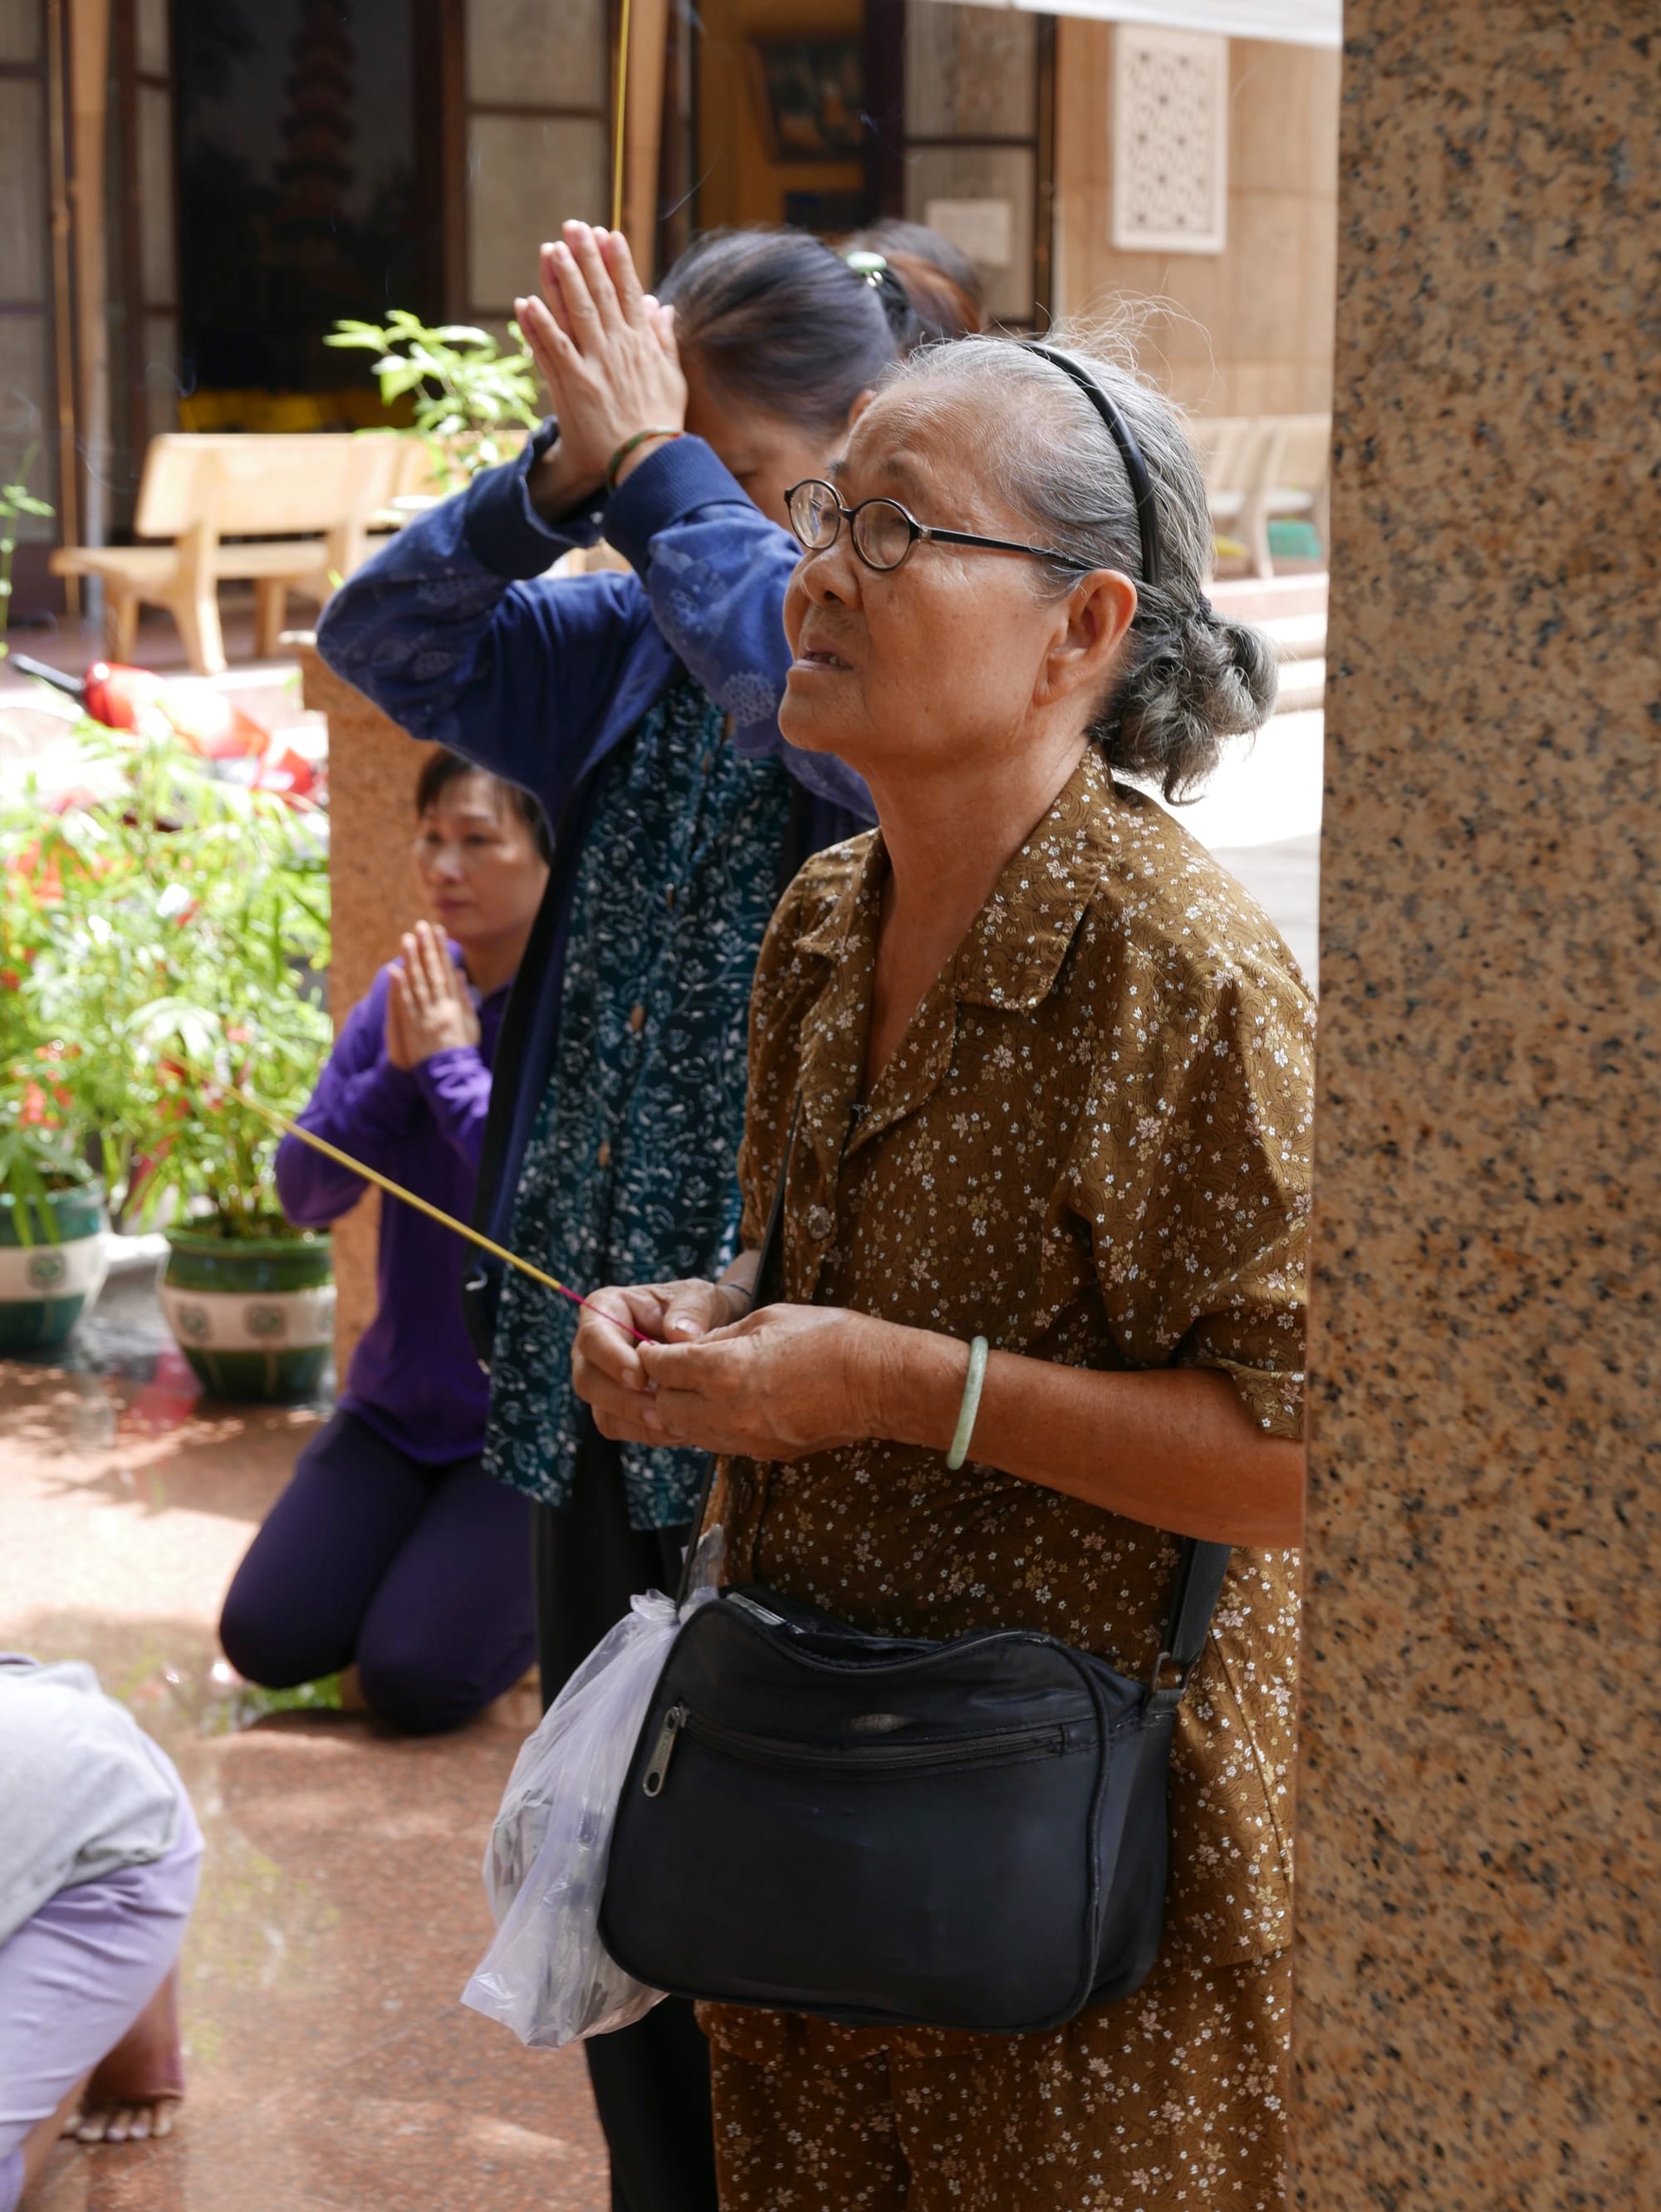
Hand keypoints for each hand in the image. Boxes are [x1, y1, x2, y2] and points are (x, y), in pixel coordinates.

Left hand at [385, 921, 480, 1068]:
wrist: (451, 1073)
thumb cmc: (461, 1049)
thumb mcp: (470, 1022)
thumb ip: (465, 998)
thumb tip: (460, 974)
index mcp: (456, 1004)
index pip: (448, 971)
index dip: (443, 950)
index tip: (438, 932)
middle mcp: (442, 1006)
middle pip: (433, 972)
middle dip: (427, 947)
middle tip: (421, 926)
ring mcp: (427, 1016)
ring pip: (418, 983)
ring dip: (412, 960)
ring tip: (407, 940)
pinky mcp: (413, 1026)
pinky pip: (406, 1003)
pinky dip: (400, 987)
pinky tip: (395, 970)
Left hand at [517, 223, 685, 519]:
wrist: (647, 461)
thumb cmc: (661, 423)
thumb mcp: (673, 378)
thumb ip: (665, 340)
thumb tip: (663, 307)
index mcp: (642, 344)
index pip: (629, 292)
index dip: (617, 260)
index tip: (607, 233)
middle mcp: (618, 347)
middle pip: (600, 293)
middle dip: (586, 257)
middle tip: (573, 227)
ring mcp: (595, 365)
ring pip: (576, 313)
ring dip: (562, 280)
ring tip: (551, 250)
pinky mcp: (576, 385)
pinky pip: (554, 349)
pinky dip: (539, 326)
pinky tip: (526, 302)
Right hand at [571, 1276, 754, 1432]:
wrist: (707, 1332)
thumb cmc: (695, 1309)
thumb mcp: (699, 1297)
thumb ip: (691, 1310)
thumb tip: (680, 1335)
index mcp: (604, 1309)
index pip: (593, 1336)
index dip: (612, 1360)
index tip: (640, 1378)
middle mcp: (593, 1347)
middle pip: (588, 1380)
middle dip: (624, 1401)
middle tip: (661, 1412)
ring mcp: (600, 1379)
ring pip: (601, 1410)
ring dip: (638, 1423)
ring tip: (677, 1426)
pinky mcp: (613, 1406)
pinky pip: (619, 1427)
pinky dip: (647, 1433)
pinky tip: (678, 1430)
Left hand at [580, 1299, 893, 1459]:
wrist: (875, 1382)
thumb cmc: (828, 1338)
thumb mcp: (768, 1318)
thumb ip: (722, 1337)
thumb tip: (694, 1346)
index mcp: (722, 1369)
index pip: (661, 1368)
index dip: (651, 1356)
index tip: (651, 1349)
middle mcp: (725, 1410)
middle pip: (665, 1406)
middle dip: (662, 1387)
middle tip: (670, 1370)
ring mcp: (744, 1437)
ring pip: (689, 1432)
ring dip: (684, 1410)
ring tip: (695, 1390)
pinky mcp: (763, 1453)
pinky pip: (720, 1443)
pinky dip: (712, 1426)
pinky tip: (726, 1407)